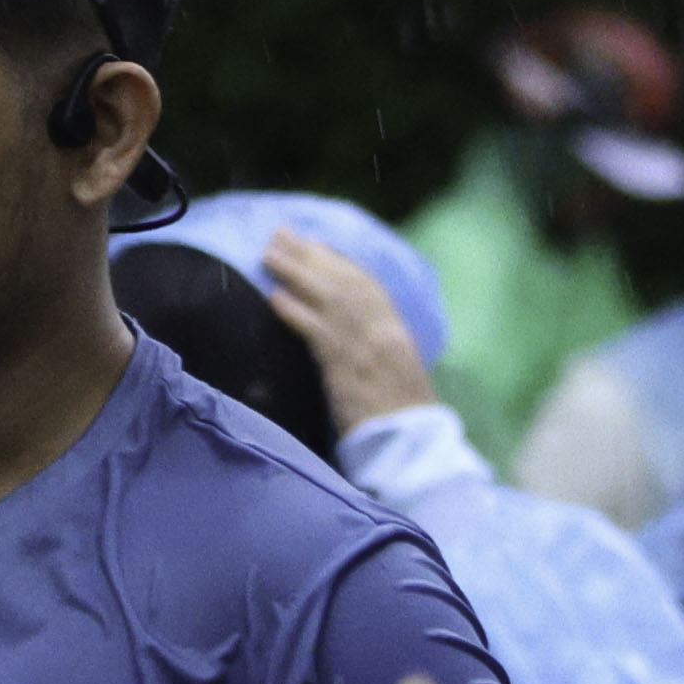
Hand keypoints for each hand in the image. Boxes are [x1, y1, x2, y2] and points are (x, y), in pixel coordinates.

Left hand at [256, 230, 442, 435]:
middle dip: (310, 255)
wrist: (415, 450)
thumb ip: (380, 351)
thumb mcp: (399, 376)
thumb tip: (352, 340)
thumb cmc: (405, 422)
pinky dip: (295, 312)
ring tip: (269, 254)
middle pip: (343, 283)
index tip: (315, 243)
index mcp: (398, 334)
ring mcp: (366, 349)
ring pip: (328, 299)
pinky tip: (275, 297)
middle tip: (281, 233)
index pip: (367, 285)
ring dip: (295, 272)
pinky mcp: (348, 370)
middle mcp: (384, 333)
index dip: (339, 262)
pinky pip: (318, 333)